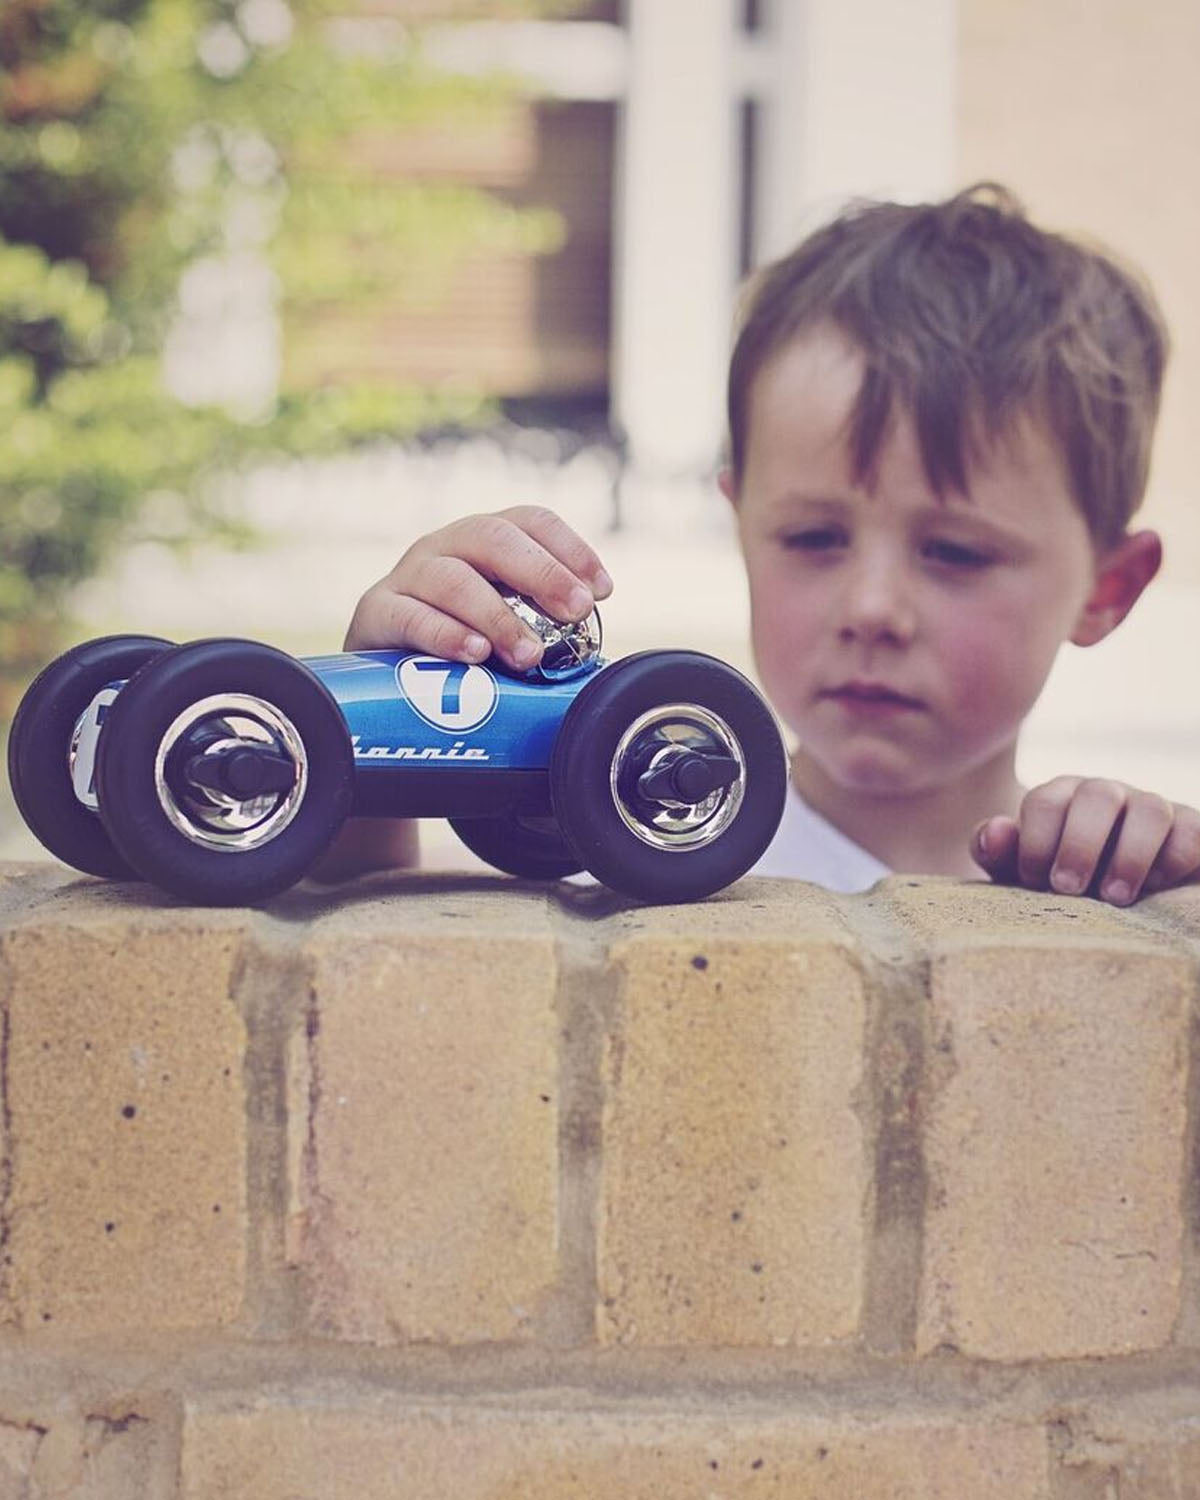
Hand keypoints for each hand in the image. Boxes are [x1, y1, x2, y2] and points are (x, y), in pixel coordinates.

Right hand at [344, 505, 612, 671]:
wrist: (380, 677)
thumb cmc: (460, 652)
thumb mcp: (506, 630)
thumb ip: (542, 632)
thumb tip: (593, 665)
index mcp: (484, 541)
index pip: (530, 521)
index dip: (570, 549)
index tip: (602, 591)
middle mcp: (446, 546)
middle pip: (494, 539)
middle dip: (542, 574)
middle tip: (576, 611)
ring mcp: (408, 576)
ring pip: (454, 579)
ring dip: (498, 615)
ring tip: (528, 654)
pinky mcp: (377, 613)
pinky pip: (411, 616)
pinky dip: (447, 634)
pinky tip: (475, 654)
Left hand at [972, 777, 1199, 903]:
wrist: (1108, 901)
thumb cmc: (1056, 883)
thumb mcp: (1022, 872)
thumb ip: (1000, 852)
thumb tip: (996, 830)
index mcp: (1061, 798)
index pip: (1045, 802)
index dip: (1035, 842)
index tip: (1032, 881)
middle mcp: (1106, 795)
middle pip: (1098, 797)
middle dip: (1080, 844)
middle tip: (1067, 888)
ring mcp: (1151, 809)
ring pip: (1151, 810)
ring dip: (1131, 856)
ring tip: (1114, 899)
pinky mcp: (1189, 829)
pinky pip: (1192, 831)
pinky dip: (1174, 859)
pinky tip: (1154, 890)